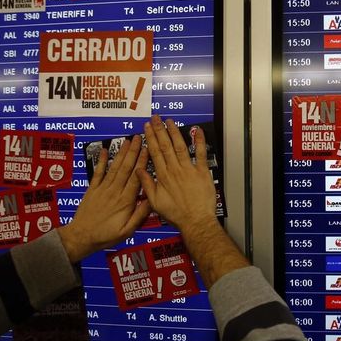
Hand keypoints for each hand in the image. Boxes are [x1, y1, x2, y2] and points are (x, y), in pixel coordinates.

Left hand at [59, 135, 150, 262]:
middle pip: (126, 168)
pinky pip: (98, 173)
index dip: (142, 163)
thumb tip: (151, 200)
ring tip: (128, 140)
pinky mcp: (92, 189)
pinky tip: (104, 150)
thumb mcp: (128, 231)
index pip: (136, 178)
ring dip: (121, 153)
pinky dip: (101, 161)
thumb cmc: (106, 236)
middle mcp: (114, 192)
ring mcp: (102, 189)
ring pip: (114, 168)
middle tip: (139, 138)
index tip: (148, 150)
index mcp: (125, 201)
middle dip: (133, 152)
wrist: (81, 237)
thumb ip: (140, 215)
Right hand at [136, 115, 216, 232]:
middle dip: (159, 130)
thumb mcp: (155, 202)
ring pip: (179, 146)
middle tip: (156, 119)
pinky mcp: (202, 172)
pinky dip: (200, 141)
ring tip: (169, 121)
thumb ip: (147, 185)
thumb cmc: (177, 214)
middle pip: (165, 146)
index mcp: (163, 176)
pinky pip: (201, 154)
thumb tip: (138, 171)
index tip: (146, 128)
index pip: (155, 152)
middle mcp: (175, 170)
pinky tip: (197, 131)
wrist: (195, 221)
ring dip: (174, 132)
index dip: (150, 138)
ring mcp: (189, 169)